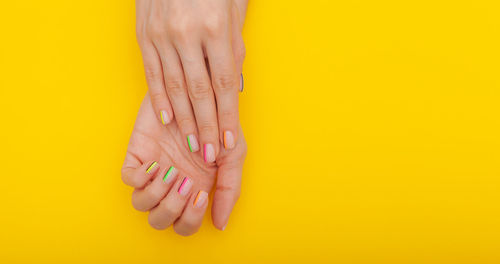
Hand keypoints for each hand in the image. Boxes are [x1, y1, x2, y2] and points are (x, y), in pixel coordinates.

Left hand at [121, 94, 246, 234]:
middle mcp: (172, 186)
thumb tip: (220, 224)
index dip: (190, 218)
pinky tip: (156, 163)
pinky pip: (128, 179)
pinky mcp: (137, 154)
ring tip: (171, 171)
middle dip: (172, 208)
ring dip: (157, 193)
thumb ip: (229, 190)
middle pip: (161, 220)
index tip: (200, 194)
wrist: (201, 92)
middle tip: (185, 183)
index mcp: (194, 191)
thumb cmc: (218, 124)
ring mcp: (153, 171)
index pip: (185, 225)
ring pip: (141, 204)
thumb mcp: (232, 156)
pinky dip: (140, 177)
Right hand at [135, 0, 246, 162]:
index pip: (224, 83)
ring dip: (185, 120)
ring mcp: (162, 35)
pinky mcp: (144, 35)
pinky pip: (152, 74)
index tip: (229, 140)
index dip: (227, 115)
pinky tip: (168, 120)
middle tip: (210, 153)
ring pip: (174, 87)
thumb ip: (234, 47)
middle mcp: (187, 34)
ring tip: (192, 143)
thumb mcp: (233, 11)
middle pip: (200, 92)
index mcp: (215, 28)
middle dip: (206, 126)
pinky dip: (160, 100)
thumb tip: (234, 85)